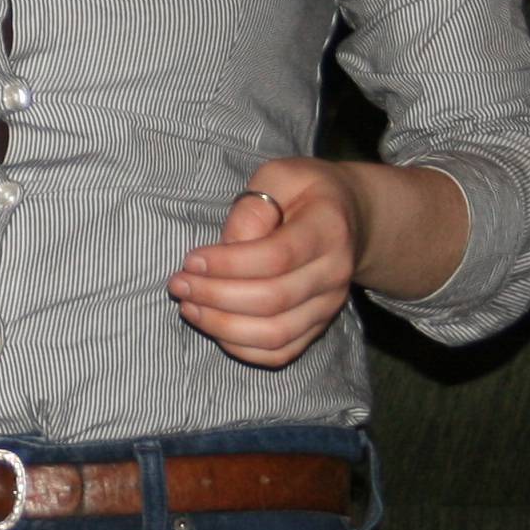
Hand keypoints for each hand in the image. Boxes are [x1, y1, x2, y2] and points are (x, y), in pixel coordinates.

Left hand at [170, 158, 360, 369]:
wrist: (350, 218)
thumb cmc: (305, 193)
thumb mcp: (279, 177)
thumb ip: (252, 208)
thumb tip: (227, 248)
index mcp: (327, 229)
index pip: (276, 257)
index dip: (227, 264)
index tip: (190, 260)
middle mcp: (334, 273)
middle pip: (272, 300)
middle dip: (215, 296)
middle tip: (178, 284)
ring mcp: (329, 304)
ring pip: (275, 334)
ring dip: (223, 326)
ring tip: (189, 306)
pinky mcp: (318, 325)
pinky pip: (281, 352)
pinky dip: (242, 348)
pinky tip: (213, 326)